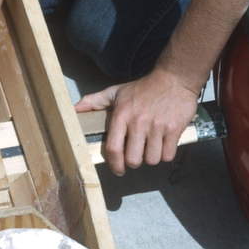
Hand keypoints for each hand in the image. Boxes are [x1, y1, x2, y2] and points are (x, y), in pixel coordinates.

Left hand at [75, 68, 200, 174]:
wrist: (174, 78)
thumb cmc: (143, 88)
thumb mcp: (116, 92)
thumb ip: (94, 101)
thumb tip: (74, 109)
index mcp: (121, 115)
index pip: (113, 148)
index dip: (114, 164)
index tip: (118, 169)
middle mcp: (138, 122)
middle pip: (133, 159)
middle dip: (134, 162)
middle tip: (136, 156)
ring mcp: (157, 126)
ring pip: (152, 160)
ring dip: (151, 158)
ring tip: (150, 148)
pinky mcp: (174, 129)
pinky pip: (168, 155)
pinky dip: (165, 154)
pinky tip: (163, 145)